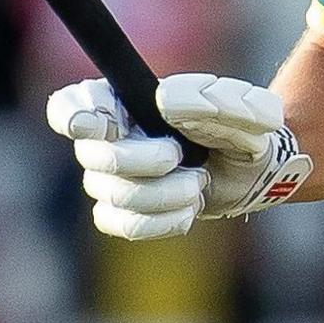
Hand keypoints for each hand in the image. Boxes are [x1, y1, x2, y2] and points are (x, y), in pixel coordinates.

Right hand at [44, 74, 313, 239]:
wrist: (256, 167)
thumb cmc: (241, 125)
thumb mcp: (238, 104)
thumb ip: (206, 98)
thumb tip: (163, 104)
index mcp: (118, 100)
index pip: (67, 108)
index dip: (73, 119)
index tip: (102, 126)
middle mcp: (104, 139)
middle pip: (95, 159)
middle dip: (142, 161)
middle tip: (178, 155)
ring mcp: (111, 179)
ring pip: (116, 196)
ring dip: (165, 194)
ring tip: (197, 182)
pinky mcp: (126, 212)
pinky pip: (125, 225)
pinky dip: (163, 219)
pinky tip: (188, 207)